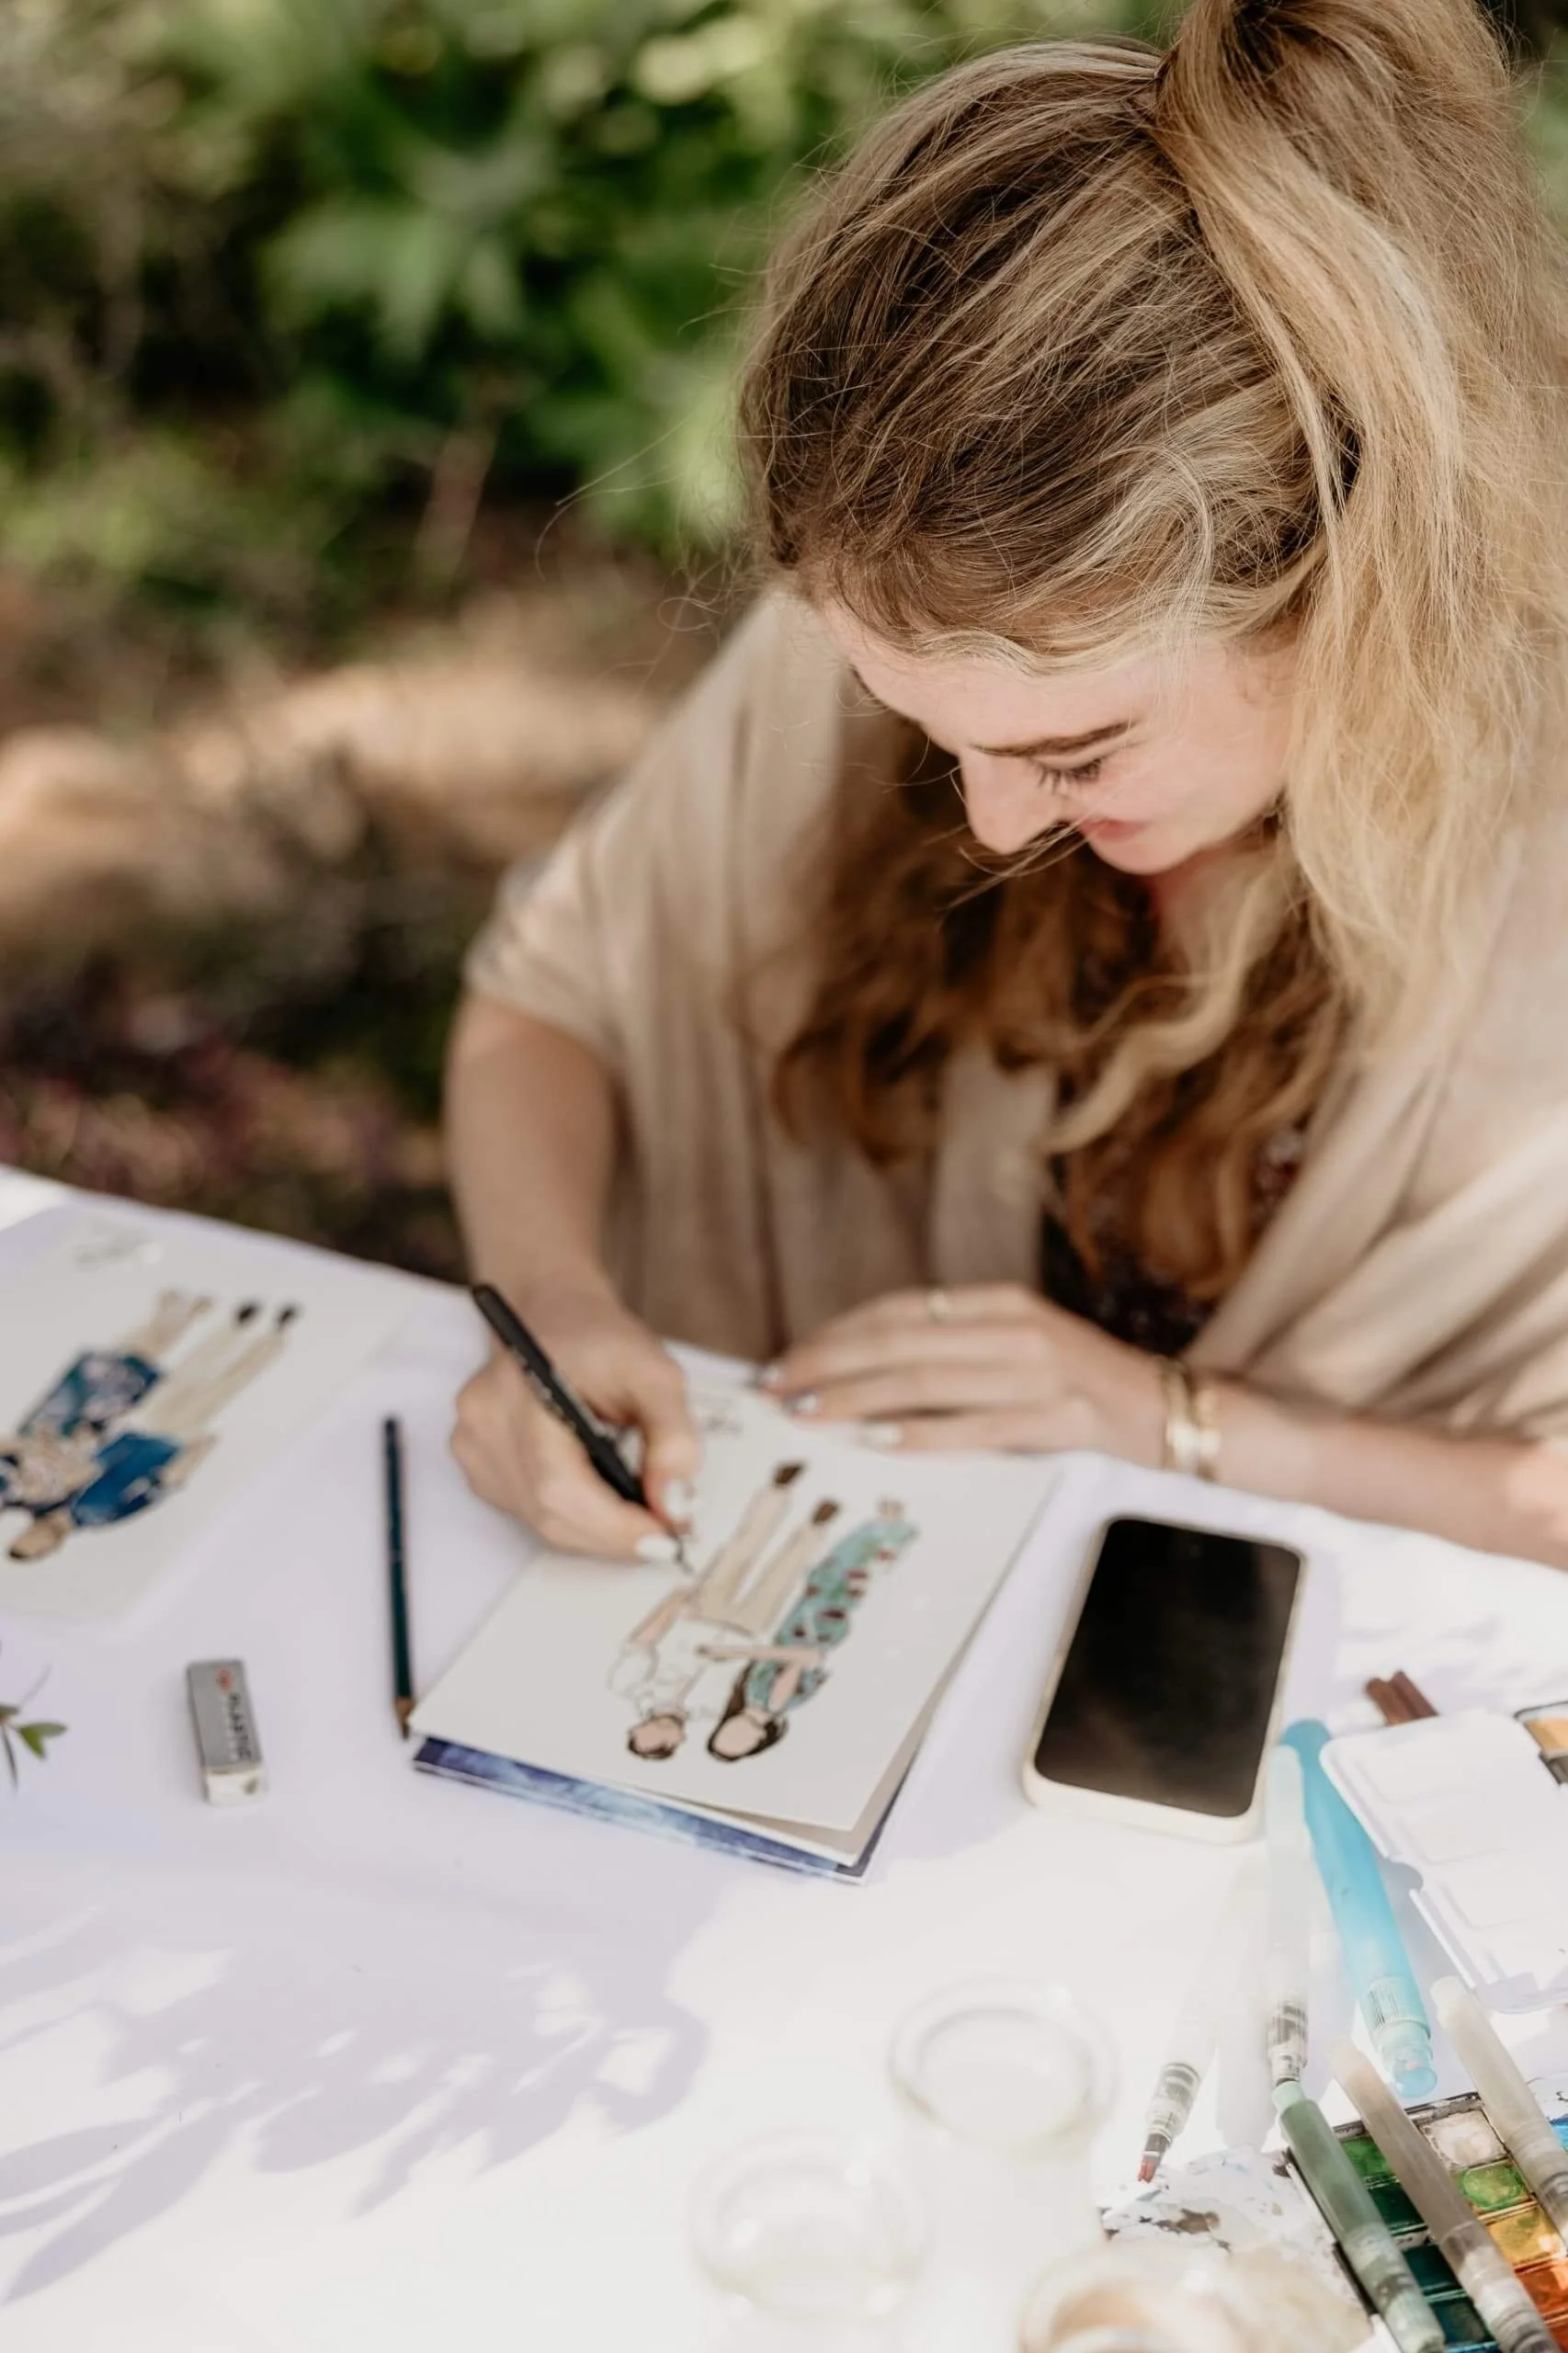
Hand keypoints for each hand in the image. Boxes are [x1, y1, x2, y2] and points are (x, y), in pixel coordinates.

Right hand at [451, 1284, 699, 1558]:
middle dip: (615, 1534)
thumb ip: (673, 1437)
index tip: (668, 1536)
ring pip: (541, 1521)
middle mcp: (483, 1423)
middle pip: (549, 1513)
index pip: (559, 1487)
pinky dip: (575, 1517)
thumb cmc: (603, 1342)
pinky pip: (530, 1513)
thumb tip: (673, 1505)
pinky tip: (603, 1497)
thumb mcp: (656, 1374)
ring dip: (598, 1530)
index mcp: (519, 1389)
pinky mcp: (477, 1466)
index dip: (614, 1526)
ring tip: (640, 1511)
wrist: (555, 1318)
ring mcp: (472, 1448)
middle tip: (666, 1531)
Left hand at [764, 1284, 1166, 1461]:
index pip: (902, 1312)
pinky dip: (925, 1434)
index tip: (790, 1355)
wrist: (1170, 1408)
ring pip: (929, 1383)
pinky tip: (878, 1440)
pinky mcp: (1059, 1420)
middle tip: (778, 1386)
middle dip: (829, 1364)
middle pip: (902, 1345)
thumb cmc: (1082, 1380)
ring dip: (859, 1398)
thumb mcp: (1021, 1341)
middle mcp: (1017, 1330)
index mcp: (1004, 1303)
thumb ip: (958, 1343)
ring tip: (808, 1412)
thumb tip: (866, 1362)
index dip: (839, 1333)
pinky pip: (978, 1429)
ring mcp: (1040, 1375)